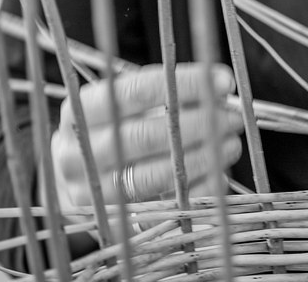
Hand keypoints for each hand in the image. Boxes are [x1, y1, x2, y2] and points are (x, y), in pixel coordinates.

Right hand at [50, 63, 242, 218]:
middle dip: (198, 124)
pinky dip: (194, 192)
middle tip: (231, 117)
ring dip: (200, 159)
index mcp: (79, 112)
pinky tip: (218, 175)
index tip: (225, 82)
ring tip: (230, 144)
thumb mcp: (128, 100)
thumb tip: (219, 86)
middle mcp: (76, 154)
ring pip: (151, 176)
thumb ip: (167, 90)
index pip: (136, 92)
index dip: (185, 84)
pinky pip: (159, 210)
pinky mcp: (109, 226)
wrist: (78, 177)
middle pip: (145, 136)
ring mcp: (89, 194)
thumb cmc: (116, 127)